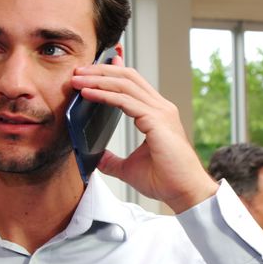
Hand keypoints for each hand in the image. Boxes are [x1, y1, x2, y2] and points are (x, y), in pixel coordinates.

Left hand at [71, 55, 216, 212]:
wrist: (185, 192)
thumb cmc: (166, 180)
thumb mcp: (130, 168)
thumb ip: (112, 160)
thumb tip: (96, 158)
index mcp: (157, 114)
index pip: (132, 83)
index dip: (111, 73)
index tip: (89, 71)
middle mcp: (161, 108)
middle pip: (128, 77)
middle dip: (100, 70)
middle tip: (77, 71)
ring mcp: (160, 112)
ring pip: (125, 84)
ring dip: (98, 79)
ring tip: (77, 79)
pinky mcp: (156, 121)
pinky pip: (124, 101)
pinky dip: (104, 94)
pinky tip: (88, 93)